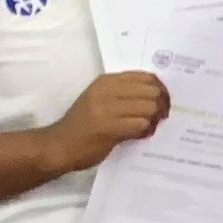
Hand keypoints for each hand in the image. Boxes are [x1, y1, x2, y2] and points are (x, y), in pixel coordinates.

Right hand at [46, 71, 169, 171]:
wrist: (59, 145)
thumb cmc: (83, 124)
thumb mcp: (101, 100)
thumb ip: (125, 93)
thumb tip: (158, 94)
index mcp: (107, 81)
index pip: (146, 77)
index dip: (161, 89)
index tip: (163, 102)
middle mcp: (107, 90)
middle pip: (152, 91)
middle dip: (162, 106)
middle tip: (159, 118)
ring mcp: (107, 108)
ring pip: (150, 107)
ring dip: (154, 120)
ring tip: (146, 128)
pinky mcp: (109, 127)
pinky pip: (141, 124)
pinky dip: (145, 131)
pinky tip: (138, 136)